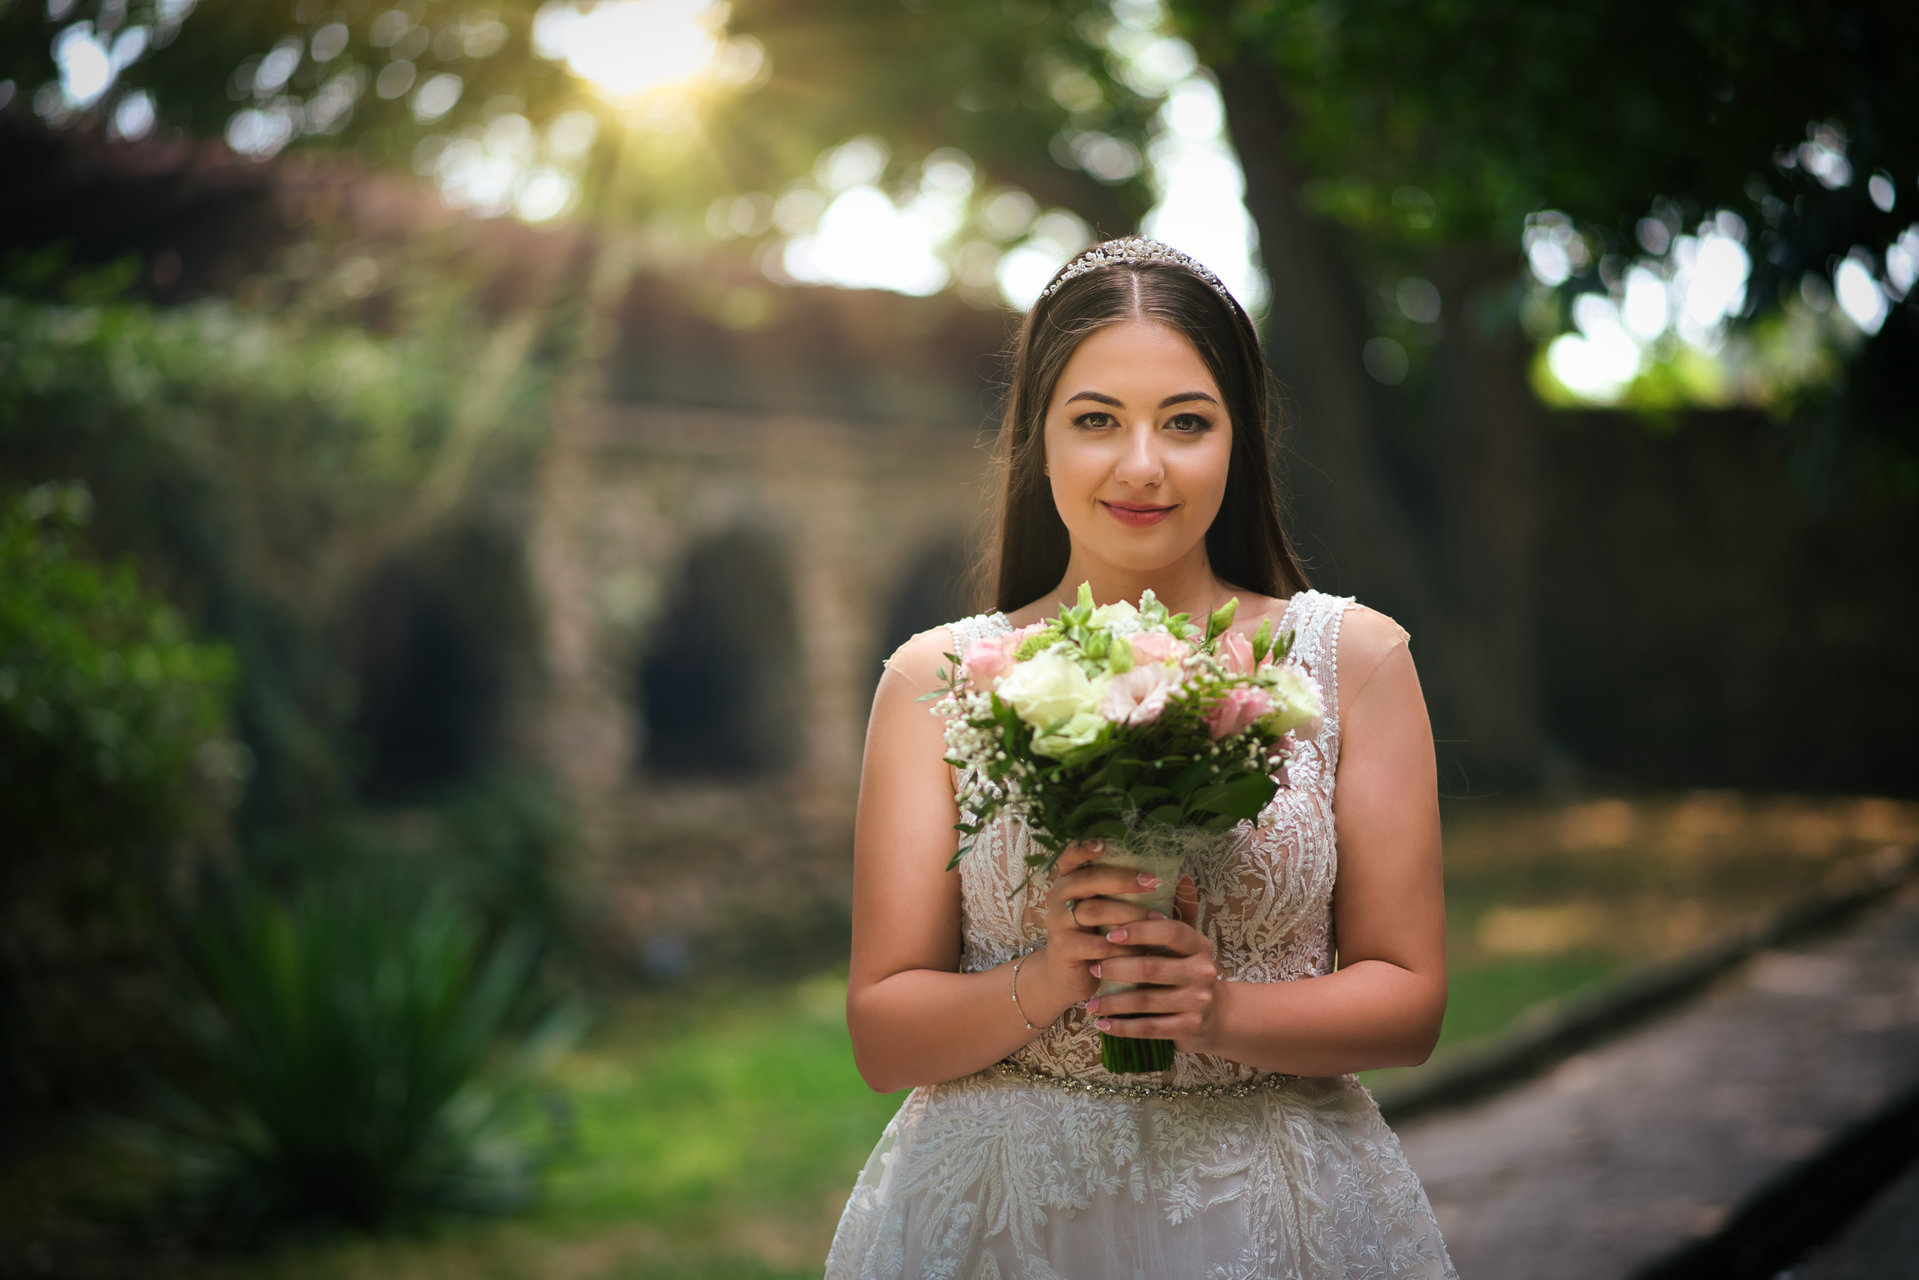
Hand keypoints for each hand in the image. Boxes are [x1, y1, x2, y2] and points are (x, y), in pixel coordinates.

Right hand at [1030, 840, 1162, 1012]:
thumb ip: (1144, 894)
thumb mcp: (1118, 910)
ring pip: (1094, 912)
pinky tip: (1140, 950)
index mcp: (1070, 879)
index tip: (1104, 843)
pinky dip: (1121, 948)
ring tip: (1157, 921)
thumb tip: (1184, 877)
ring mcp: (1058, 923)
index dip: (1084, 847)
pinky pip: (1095, 945)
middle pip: (1087, 880)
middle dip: (1123, 879)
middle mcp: (1058, 895)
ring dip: (1129, 915)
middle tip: (1154, 882)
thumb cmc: (1100, 934)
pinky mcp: (1064, 949)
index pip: (1070, 856)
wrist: (1073, 976)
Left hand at [1082, 875, 1221, 1052]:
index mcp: (1199, 945)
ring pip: (1146, 1001)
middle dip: (1117, 968)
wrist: (1217, 1017)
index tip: (1109, 933)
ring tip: (1089, 1003)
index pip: (1170, 932)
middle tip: (1092, 968)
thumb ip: (1181, 910)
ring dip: (1113, 1002)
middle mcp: (1203, 972)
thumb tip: (1180, 874)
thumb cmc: (1190, 971)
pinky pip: (1149, 1028)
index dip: (1139, 931)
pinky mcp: (1189, 1028)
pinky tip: (1102, 1024)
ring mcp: (1198, 1002)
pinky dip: (1123, 1027)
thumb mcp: (1189, 942)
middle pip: (1152, 968)